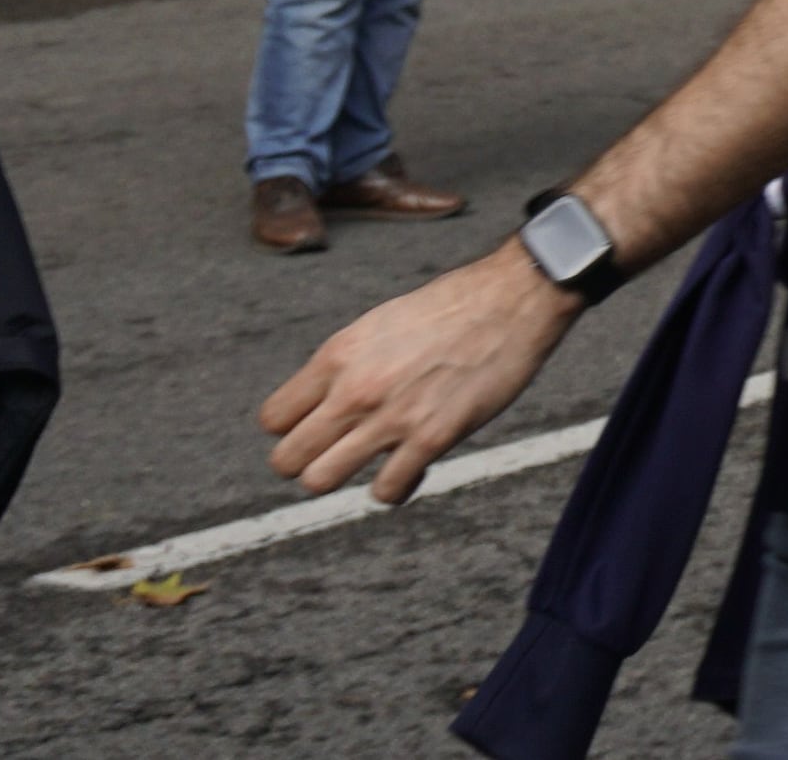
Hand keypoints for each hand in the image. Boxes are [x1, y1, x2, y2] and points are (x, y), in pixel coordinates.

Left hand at [258, 240, 578, 502]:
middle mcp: (355, 389)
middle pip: (287, 460)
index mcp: (338, 355)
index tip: (317, 427)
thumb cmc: (453, 306)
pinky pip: (386, 490)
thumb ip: (348, 364)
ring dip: (343, 477)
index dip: (292, 429)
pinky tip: (412, 468)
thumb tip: (327, 399)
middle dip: (307, 462)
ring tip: (370, 462)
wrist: (514, 297)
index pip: (273, 419)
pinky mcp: (432, 438)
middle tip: (337, 452)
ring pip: (320, 480)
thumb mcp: (381, 323)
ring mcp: (391, 417)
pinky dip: (395, 487)